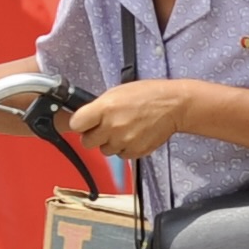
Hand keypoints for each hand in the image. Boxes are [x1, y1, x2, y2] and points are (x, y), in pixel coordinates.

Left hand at [69, 81, 203, 161]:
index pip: (75, 124)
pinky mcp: (134, 152)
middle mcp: (112, 127)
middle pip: (87, 142)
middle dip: (93, 135)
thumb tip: (82, 118)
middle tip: (105, 126)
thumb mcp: (117, 92)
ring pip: (104, 150)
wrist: (173, 106)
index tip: (83, 123)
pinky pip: (120, 155)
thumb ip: (98, 107)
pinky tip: (133, 135)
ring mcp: (123, 141)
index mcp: (105, 108)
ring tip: (124, 129)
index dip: (79, 124)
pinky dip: (124, 148)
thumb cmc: (147, 95)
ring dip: (110, 142)